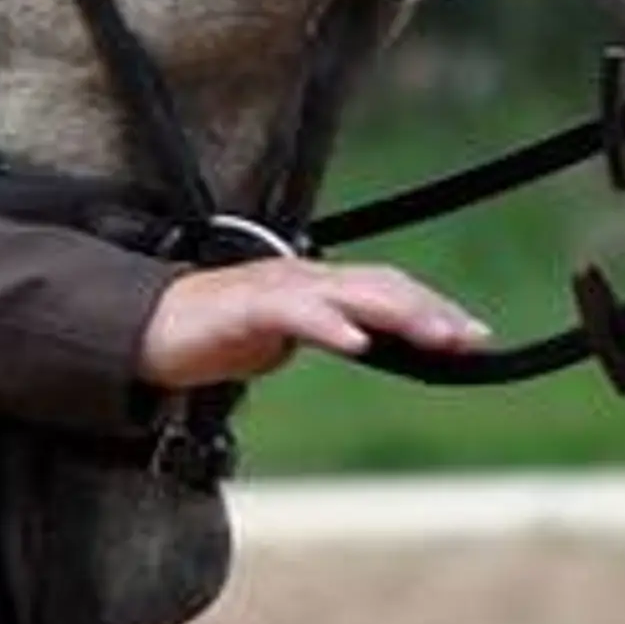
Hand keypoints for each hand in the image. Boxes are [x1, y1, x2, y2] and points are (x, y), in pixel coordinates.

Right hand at [137, 257, 492, 390]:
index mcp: (317, 287)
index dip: (433, 308)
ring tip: (437, 337)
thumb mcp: (282, 339)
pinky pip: (297, 312)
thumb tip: (363, 345)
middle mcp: (305, 278)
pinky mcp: (248, 304)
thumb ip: (321, 333)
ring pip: (351, 292)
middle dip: (431, 311)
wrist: (147, 329)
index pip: (388, 288)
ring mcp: (278, 287)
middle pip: (383, 285)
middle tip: (472, 339)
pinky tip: (357, 342)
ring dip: (400, 314)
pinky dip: (331, 324)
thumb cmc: (214, 335)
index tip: (477, 337)